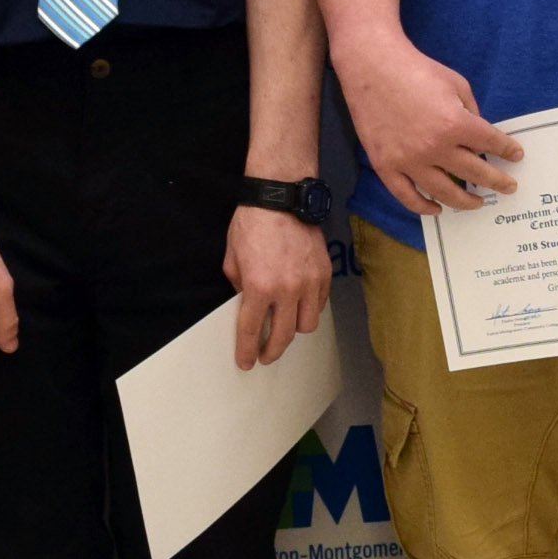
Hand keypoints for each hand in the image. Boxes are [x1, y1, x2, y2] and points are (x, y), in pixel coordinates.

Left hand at [223, 205, 331, 369]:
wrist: (280, 196)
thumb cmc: (252, 223)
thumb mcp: (232, 258)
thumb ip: (239, 285)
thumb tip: (246, 302)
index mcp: (259, 287)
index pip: (252, 331)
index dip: (247, 350)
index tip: (246, 361)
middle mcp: (287, 289)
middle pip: (284, 336)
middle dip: (273, 350)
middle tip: (266, 355)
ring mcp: (309, 282)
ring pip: (307, 325)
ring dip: (294, 330)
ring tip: (285, 327)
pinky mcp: (324, 273)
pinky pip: (320, 304)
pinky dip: (309, 310)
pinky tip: (299, 307)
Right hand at [338, 38, 521, 214]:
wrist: (372, 67)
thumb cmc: (417, 70)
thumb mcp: (456, 84)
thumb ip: (471, 112)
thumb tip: (480, 135)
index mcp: (455, 124)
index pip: (490, 144)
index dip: (507, 150)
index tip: (515, 156)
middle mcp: (435, 148)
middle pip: (474, 173)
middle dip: (496, 181)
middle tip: (509, 187)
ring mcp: (408, 161)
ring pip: (444, 192)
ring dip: (465, 201)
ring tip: (478, 203)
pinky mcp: (386, 166)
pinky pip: (407, 196)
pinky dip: (423, 207)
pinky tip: (436, 208)